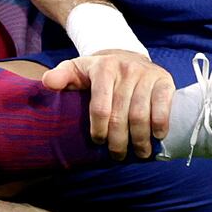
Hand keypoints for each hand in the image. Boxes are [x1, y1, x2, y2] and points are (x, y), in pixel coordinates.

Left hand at [42, 50, 174, 159]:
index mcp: (102, 68)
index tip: (98, 142)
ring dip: (140, 139)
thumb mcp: (76, 69)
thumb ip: (61, 76)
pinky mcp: (164, 80)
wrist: (126, 55)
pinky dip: (161, 124)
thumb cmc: (97, 71)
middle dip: (119, 141)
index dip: (99, 130)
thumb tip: (47, 82)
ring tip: (139, 153)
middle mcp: (125, 70)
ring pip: (142, 115)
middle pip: (121, 116)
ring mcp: (146, 75)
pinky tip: (157, 137)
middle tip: (118, 155)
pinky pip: (164, 105)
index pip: (100, 107)